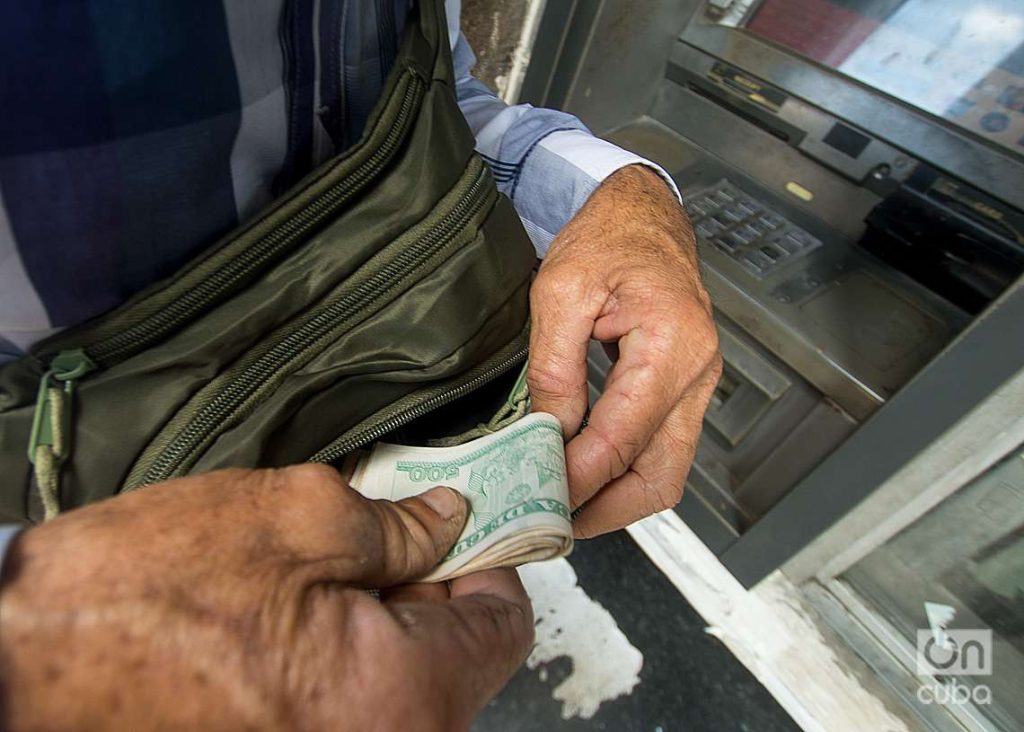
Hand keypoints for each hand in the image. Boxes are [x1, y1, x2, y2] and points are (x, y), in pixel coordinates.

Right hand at [0, 465, 532, 730]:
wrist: (7, 676)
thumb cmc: (139, 604)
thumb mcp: (291, 519)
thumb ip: (397, 523)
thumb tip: (448, 520)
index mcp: (407, 701)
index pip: (501, 623)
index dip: (487, 555)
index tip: (462, 514)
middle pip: (448, 652)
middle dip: (420, 577)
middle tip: (377, 517)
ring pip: (394, 673)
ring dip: (371, 609)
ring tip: (314, 559)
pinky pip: (345, 698)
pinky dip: (333, 646)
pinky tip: (284, 604)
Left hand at [529, 165, 720, 537]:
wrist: (644, 214)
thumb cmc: (608, 238)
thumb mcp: (561, 291)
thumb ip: (555, 367)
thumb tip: (549, 433)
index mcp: (672, 344)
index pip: (622, 437)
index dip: (578, 477)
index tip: (535, 500)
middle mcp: (697, 372)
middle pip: (662, 476)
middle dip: (607, 510)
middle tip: (552, 525)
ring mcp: (698, 384)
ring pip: (666, 470)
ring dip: (616, 498)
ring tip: (562, 507)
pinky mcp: (685, 389)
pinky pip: (662, 448)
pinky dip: (624, 471)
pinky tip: (584, 474)